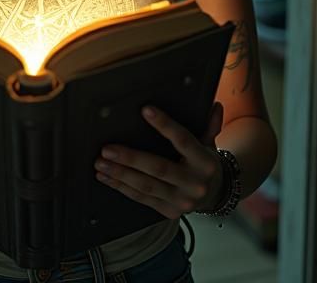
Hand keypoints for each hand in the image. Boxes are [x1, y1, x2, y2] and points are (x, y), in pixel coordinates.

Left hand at [94, 102, 225, 218]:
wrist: (216, 195)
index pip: (183, 140)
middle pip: (159, 168)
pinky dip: (122, 188)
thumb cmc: (205, 163)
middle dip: (130, 158)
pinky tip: (107, 178)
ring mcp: (182, 200)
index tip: (146, 110)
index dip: (164, 125)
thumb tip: (215, 105)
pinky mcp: (169, 211)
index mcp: (205, 161)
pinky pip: (142, 199)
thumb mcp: (210, 143)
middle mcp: (194, 183)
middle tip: (107, 150)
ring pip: (147, 186)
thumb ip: (210, 125)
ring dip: (120, 175)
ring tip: (101, 164)